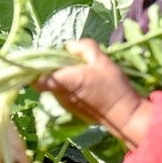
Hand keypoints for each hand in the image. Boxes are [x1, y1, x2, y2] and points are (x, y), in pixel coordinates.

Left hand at [34, 39, 153, 147]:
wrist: (125, 115)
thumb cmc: (112, 86)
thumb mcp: (101, 59)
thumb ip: (83, 47)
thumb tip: (69, 46)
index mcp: (63, 81)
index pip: (36, 78)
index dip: (36, 68)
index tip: (46, 59)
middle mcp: (60, 95)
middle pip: (47, 80)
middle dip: (55, 69)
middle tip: (72, 61)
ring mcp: (66, 105)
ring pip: (57, 88)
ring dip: (65, 79)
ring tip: (83, 72)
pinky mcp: (74, 111)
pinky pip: (66, 96)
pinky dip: (72, 88)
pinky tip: (88, 85)